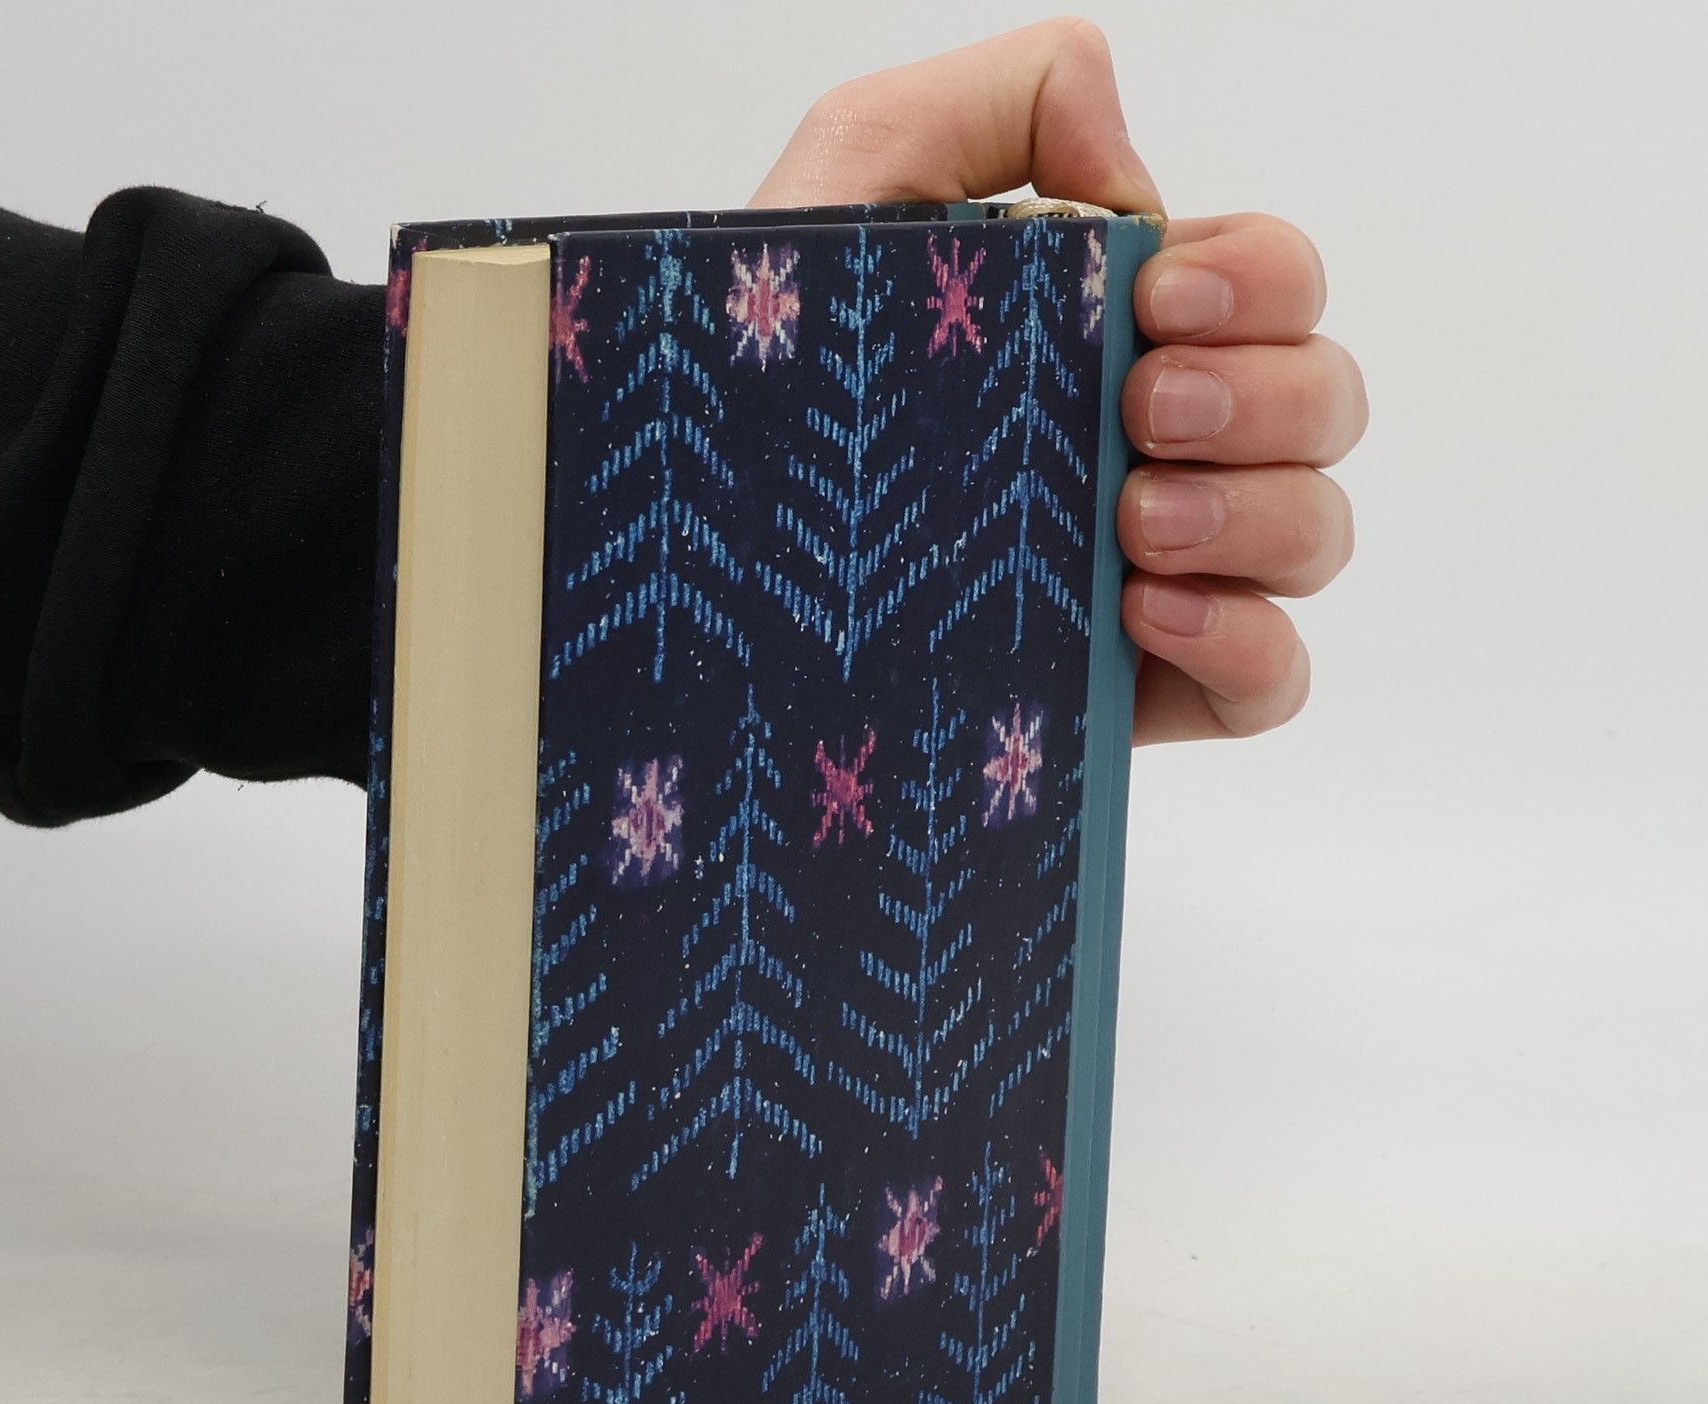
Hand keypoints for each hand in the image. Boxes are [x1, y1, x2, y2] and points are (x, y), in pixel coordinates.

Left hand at [753, 18, 1364, 742]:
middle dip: (1265, 394)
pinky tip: (1148, 616)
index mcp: (1106, 331)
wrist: (692, 558)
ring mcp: (1148, 573)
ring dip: (1261, 513)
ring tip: (1132, 523)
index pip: (1273, 283)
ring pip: (1315, 533)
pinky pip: (1272, 681)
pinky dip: (1252, 644)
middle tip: (1143, 410)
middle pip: (1323, 403)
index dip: (1257, 280)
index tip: (1153, 301)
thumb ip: (1005, 100)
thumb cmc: (758, 365)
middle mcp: (1147, 446)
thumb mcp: (856, 175)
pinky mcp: (1125, 691)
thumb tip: (1136, 181)